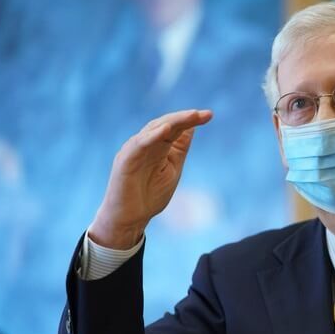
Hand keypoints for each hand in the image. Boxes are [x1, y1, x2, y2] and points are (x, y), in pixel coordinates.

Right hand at [88, 109, 212, 248]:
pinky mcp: (125, 160)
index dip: (191, 120)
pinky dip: (151, 136)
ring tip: (191, 116)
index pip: (176, 128)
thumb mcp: (173, 168)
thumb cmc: (150, 194)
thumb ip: (180, 148)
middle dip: (185, 118)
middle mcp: (146, 144)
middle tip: (204, 114)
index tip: (209, 115)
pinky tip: (165, 130)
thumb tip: (192, 127)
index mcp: (158, 146)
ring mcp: (135, 150)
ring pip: (154, 129)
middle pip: (166, 124)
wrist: (131, 218)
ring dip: (173, 122)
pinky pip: (139, 144)